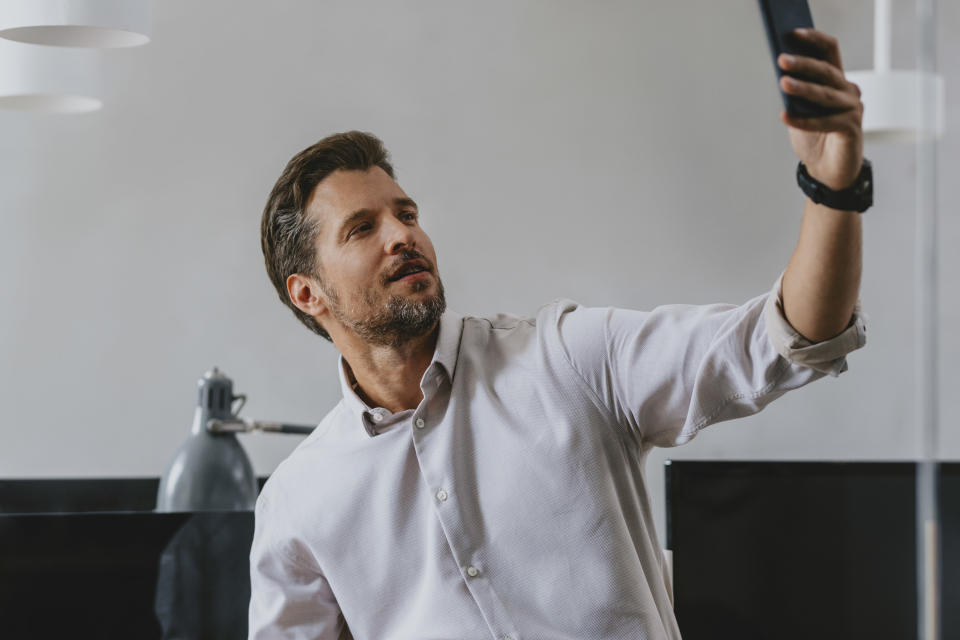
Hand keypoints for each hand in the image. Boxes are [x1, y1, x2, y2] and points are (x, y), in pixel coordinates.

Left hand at [777, 28, 863, 189]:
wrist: (827, 171)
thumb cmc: (813, 138)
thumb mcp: (800, 111)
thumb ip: (795, 95)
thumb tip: (782, 76)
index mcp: (836, 81)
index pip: (830, 51)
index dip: (814, 40)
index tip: (793, 33)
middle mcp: (848, 91)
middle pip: (827, 71)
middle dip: (803, 64)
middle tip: (782, 59)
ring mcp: (853, 109)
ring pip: (825, 95)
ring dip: (802, 89)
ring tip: (782, 83)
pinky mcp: (851, 129)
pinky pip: (825, 122)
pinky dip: (803, 121)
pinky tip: (785, 117)